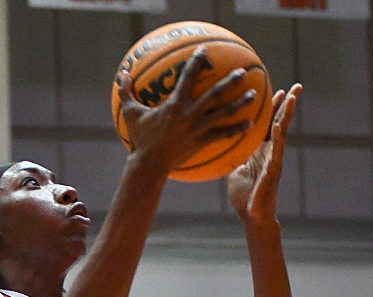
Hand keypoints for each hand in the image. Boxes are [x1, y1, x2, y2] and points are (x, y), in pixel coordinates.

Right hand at [118, 45, 259, 174]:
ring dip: (240, 103)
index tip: (204, 51)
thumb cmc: (140, 139)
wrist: (149, 165)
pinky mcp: (201, 142)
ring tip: (253, 95)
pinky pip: (222, 135)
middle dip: (230, 82)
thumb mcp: (131, 114)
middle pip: (215, 94)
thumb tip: (122, 76)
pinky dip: (236, 130)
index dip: (197, 62)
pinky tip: (250, 125)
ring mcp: (197, 129)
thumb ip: (126, 93)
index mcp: (175, 104)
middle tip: (243, 72)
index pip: (188, 77)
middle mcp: (190, 114)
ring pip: (223, 113)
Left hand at [227, 83, 301, 221]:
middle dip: (288, 105)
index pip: (268, 124)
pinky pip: (276, 151)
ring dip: (287, 115)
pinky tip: (278, 125)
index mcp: (261, 151)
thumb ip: (233, 156)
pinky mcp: (273, 171)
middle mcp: (270, 152)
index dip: (272, 107)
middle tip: (297, 86)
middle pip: (280, 123)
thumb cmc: (243, 196)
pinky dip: (277, 138)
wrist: (251, 216)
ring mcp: (274, 160)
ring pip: (283, 133)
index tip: (275, 89)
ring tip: (293, 97)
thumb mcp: (235, 170)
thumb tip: (222, 144)